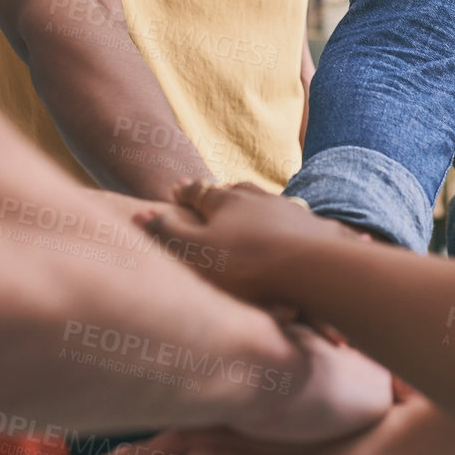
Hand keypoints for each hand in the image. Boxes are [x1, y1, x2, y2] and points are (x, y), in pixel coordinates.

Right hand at [135, 180, 352, 308]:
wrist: (310, 266)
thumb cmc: (248, 263)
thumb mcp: (198, 252)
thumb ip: (169, 234)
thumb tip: (138, 215)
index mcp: (226, 203)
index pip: (200, 192)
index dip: (187, 192)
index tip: (177, 189)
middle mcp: (259, 198)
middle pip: (236, 191)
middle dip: (223, 192)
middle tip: (215, 192)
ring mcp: (289, 209)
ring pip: (269, 200)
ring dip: (258, 202)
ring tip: (253, 206)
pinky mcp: (315, 226)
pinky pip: (301, 219)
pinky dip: (293, 220)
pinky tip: (298, 223)